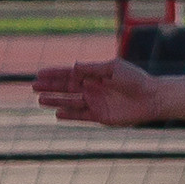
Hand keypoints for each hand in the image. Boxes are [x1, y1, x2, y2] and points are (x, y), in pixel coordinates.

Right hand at [33, 58, 161, 124]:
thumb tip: (73, 67)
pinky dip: (69, 115)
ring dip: (56, 101)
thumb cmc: (135, 79)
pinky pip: (81, 116)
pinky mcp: (101, 116)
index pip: (70, 74)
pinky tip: (57, 113)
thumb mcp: (113, 68)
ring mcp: (95, 103)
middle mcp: (92, 89)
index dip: (54, 74)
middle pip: (66, 88)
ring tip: (40, 100)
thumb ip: (93, 69)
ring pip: (70, 102)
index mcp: (94, 75)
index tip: (39, 73)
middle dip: (50, 87)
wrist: (151, 97)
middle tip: (33, 86)